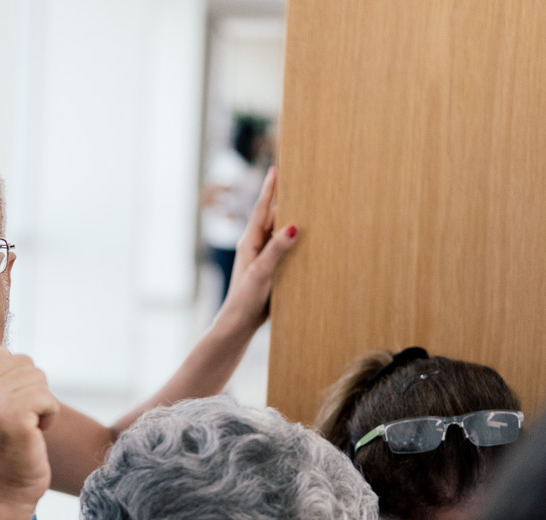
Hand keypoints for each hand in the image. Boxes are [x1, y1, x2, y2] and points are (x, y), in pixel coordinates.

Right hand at [0, 347, 57, 519]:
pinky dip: (49, 417)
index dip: (14, 384)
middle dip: (30, 392)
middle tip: (15, 423)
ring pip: (37, 378)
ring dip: (40, 405)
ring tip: (21, 430)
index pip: (3, 354)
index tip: (1, 414)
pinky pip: (48, 398)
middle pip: (23, 363)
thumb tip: (2, 349)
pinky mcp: (10, 416)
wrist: (0, 496)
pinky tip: (32, 436)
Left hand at [221, 165, 298, 328]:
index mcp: (249, 242)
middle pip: (272, 218)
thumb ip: (276, 250)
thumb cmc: (244, 299)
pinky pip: (284, 250)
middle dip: (285, 200)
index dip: (270, 189)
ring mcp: (262, 258)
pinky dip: (294, 241)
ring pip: (279, 233)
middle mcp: (255, 246)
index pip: (262, 209)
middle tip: (299, 181)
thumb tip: (292, 226)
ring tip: (308, 204)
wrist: (237, 324)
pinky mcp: (270, 270)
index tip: (276, 169)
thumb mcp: (261, 273)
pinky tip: (307, 240)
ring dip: (291, 220)